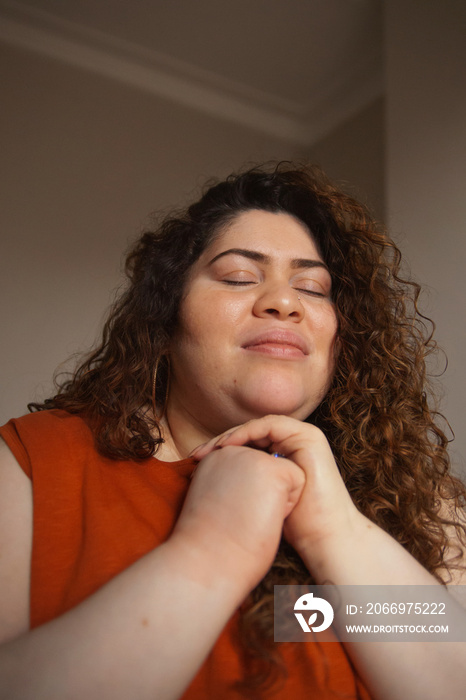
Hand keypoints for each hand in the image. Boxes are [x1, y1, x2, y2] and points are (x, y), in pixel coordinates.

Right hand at [172, 443, 304, 593]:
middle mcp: (231, 451)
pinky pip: (296, 481)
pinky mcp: (273, 468)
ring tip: (249, 516)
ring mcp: (252, 457)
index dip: (246, 498)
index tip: (226, 515)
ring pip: (283, 475)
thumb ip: (230, 481)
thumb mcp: (216, 499)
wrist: (209, 559)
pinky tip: (264, 515)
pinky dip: (287, 504)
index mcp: (215, 459)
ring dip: (274, 498)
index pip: (251, 471)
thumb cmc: (213, 542)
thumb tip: (254, 481)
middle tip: (237, 516)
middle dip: (263, 494)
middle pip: (268, 471)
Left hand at [191, 415, 360, 573]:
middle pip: (249, 434)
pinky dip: (247, 433)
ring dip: (230, 435)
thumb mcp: (259, 499)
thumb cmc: (292, 527)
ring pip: (257, 427)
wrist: (324, 538)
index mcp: (282, 456)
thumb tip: (207, 479)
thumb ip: (243, 483)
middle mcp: (293, 443)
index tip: (194, 463)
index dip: (219, 450)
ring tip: (209, 450)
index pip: (245, 444)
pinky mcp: (309, 436)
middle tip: (195, 455)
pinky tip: (228, 446)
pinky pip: (270, 426)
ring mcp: (303, 437)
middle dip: (220, 442)